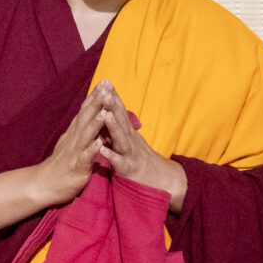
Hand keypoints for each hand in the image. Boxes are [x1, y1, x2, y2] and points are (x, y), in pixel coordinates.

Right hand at [32, 83, 109, 206]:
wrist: (44, 184)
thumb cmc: (62, 164)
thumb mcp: (71, 142)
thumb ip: (80, 129)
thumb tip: (89, 114)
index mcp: (75, 133)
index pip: (85, 111)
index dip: (95, 96)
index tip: (104, 82)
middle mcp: (74, 139)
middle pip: (86, 117)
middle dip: (97, 102)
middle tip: (106, 86)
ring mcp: (75, 152)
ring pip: (86, 134)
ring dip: (96, 122)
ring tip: (105, 111)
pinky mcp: (77, 167)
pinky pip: (85, 157)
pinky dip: (92, 149)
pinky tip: (99, 143)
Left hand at [96, 81, 187, 210]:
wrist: (160, 181)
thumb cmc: (140, 159)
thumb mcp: (131, 140)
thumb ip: (121, 126)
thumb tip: (111, 109)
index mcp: (128, 133)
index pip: (120, 111)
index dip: (112, 97)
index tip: (105, 81)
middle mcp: (130, 140)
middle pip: (121, 120)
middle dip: (112, 104)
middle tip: (105, 89)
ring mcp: (130, 154)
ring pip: (121, 138)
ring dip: (113, 126)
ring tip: (106, 113)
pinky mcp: (128, 170)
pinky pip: (119, 163)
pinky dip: (111, 156)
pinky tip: (102, 149)